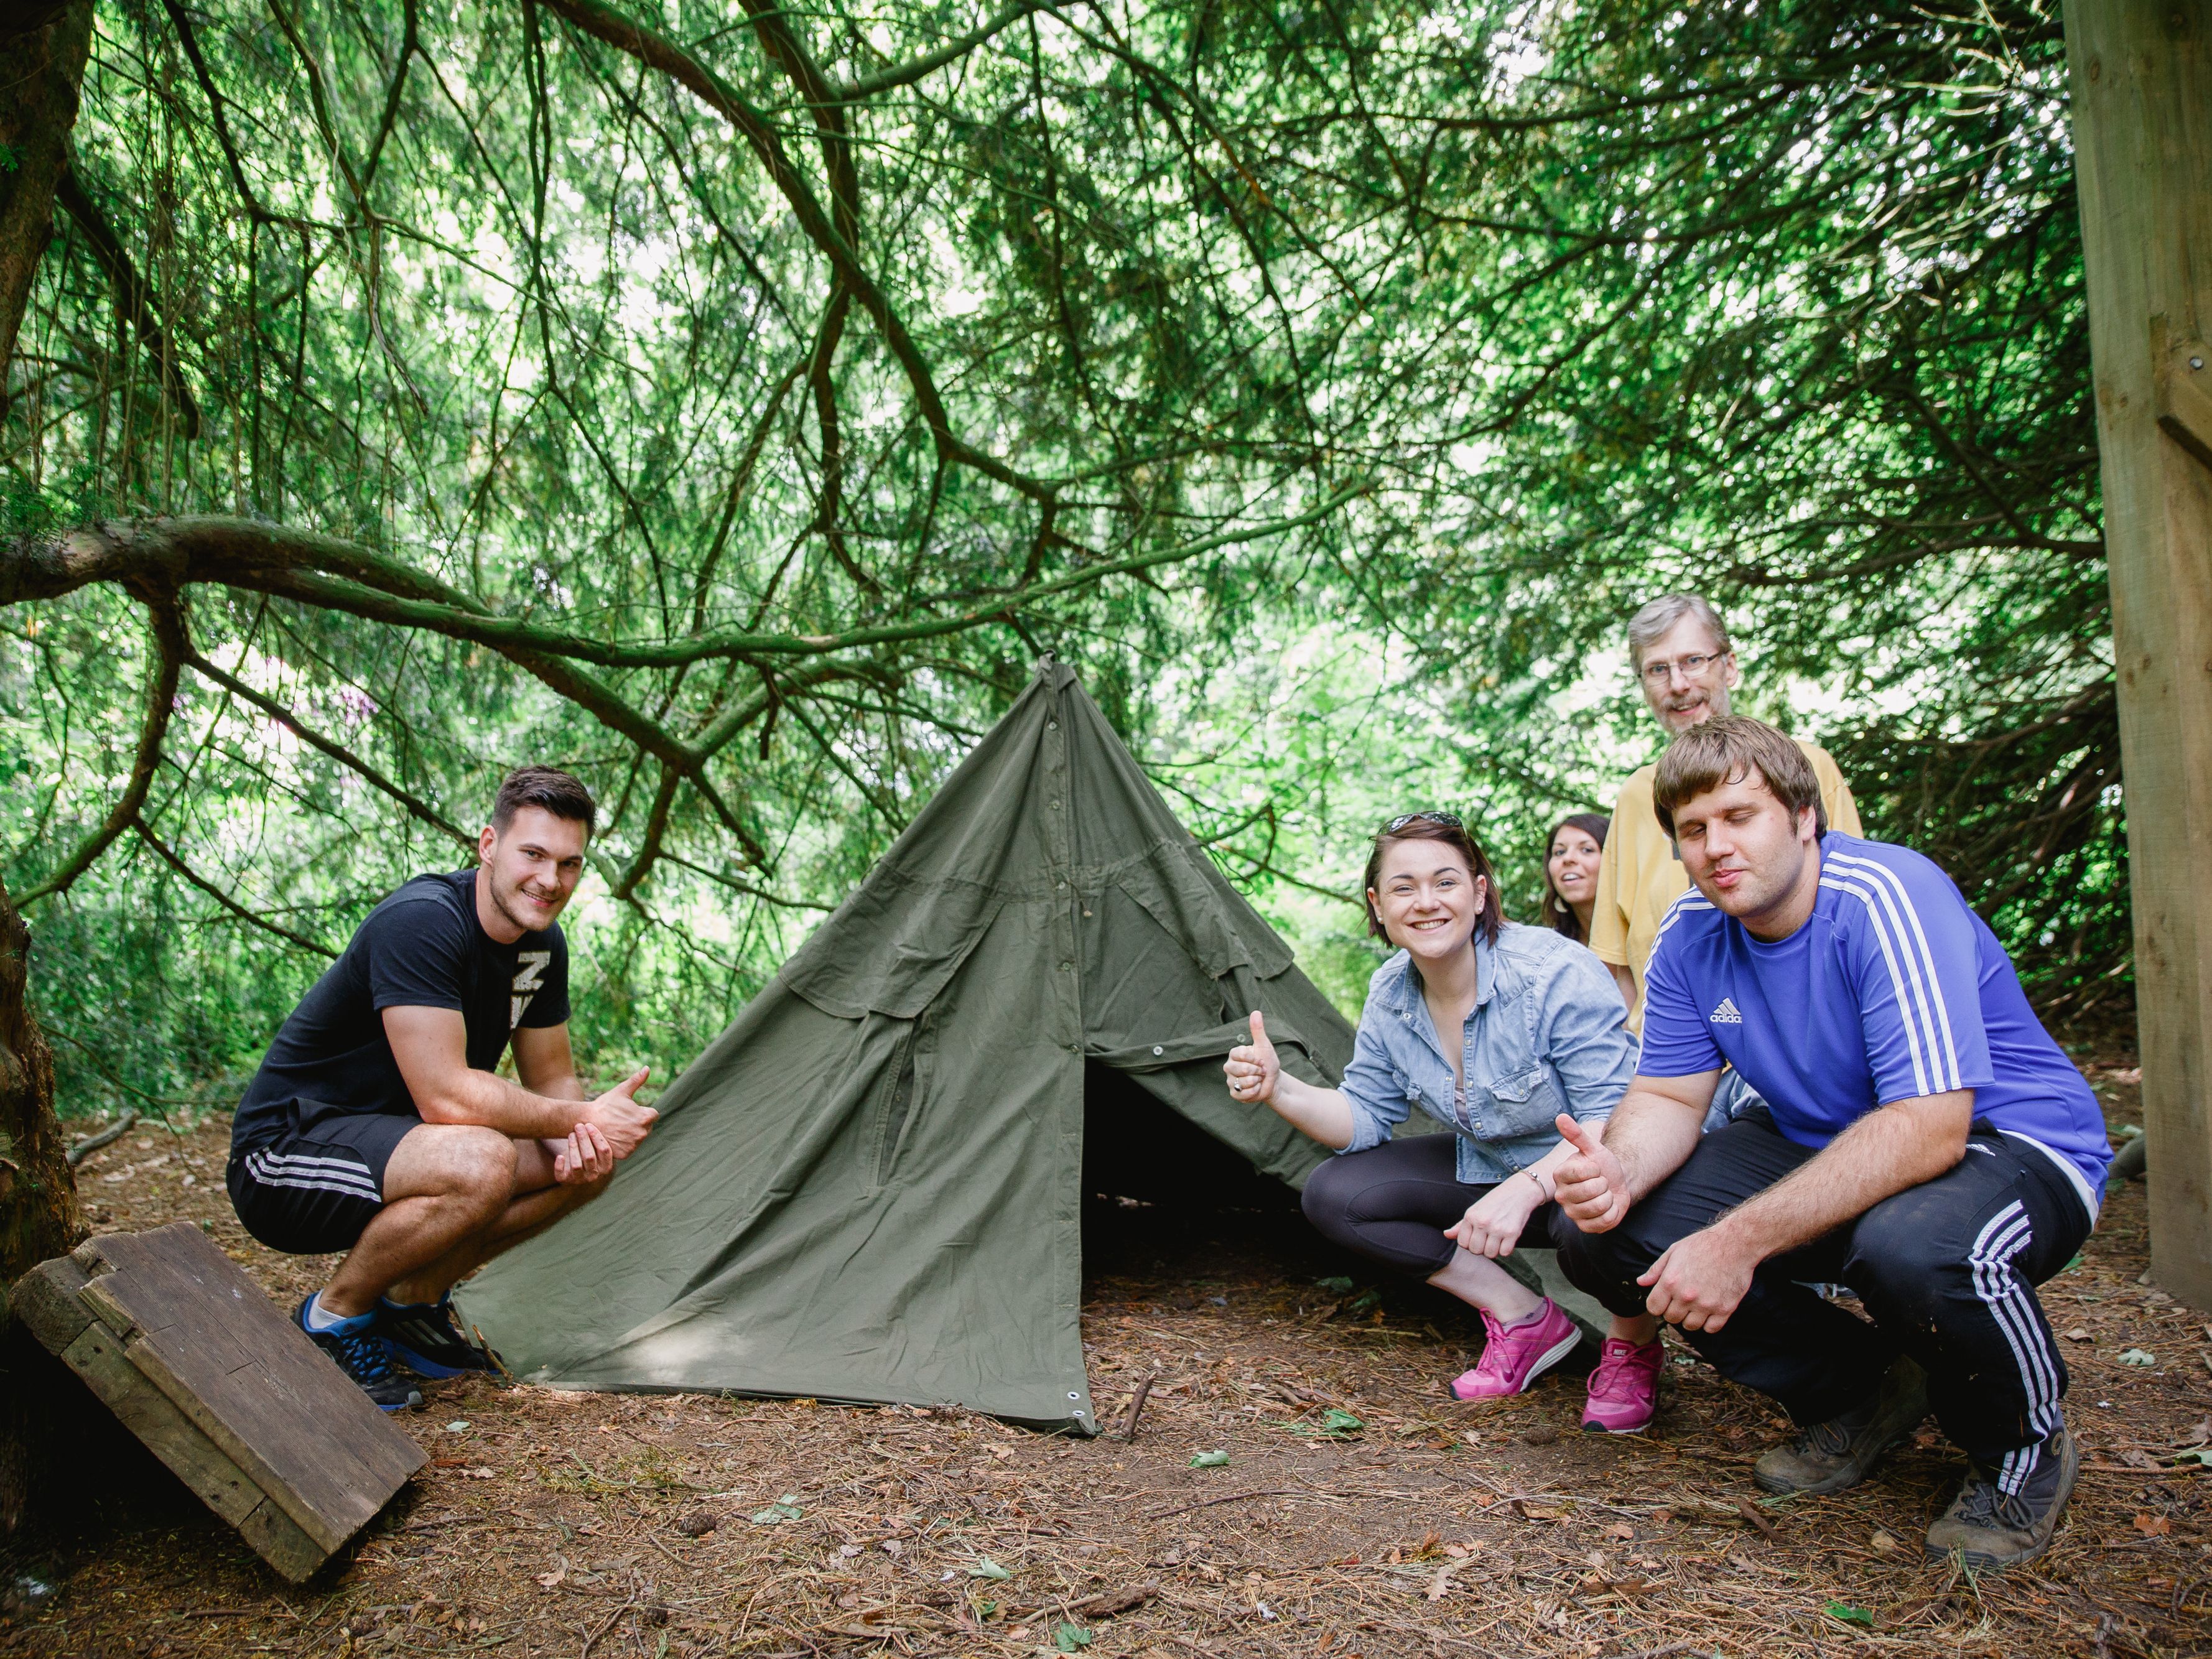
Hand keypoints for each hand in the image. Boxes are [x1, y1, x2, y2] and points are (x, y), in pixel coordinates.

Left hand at [550, 1119, 612, 1183]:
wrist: (573, 1159)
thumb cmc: (589, 1146)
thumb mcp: (598, 1141)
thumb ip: (607, 1131)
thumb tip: (624, 1103)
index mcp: (606, 1166)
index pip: (605, 1151)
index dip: (597, 1137)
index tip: (589, 1124)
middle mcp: (595, 1175)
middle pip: (590, 1157)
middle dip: (583, 1139)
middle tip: (578, 1126)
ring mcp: (580, 1179)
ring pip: (576, 1165)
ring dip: (573, 1147)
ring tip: (571, 1134)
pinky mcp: (566, 1180)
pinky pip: (562, 1175)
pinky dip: (560, 1166)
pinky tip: (560, 1155)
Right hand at [579, 1067, 656, 1157]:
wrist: (586, 1122)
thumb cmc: (604, 1105)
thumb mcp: (621, 1091)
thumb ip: (637, 1081)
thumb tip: (647, 1068)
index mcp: (645, 1117)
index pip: (652, 1115)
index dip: (641, 1112)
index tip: (628, 1112)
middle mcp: (643, 1133)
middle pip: (646, 1128)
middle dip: (637, 1124)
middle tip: (621, 1120)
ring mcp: (634, 1145)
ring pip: (638, 1138)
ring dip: (631, 1134)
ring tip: (616, 1129)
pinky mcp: (625, 1154)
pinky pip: (629, 1148)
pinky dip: (623, 1145)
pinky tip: (613, 1137)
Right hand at [1223, 1012, 1279, 1105]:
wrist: (1273, 1081)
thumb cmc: (1268, 1062)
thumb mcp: (1264, 1045)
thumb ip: (1258, 1030)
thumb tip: (1256, 1012)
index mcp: (1234, 1054)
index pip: (1241, 1054)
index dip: (1254, 1059)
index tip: (1260, 1060)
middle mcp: (1229, 1067)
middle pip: (1242, 1069)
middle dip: (1257, 1071)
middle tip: (1260, 1071)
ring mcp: (1230, 1081)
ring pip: (1243, 1082)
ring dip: (1256, 1081)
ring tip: (1258, 1079)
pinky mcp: (1234, 1093)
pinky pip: (1242, 1093)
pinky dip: (1254, 1091)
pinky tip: (1256, 1088)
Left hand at [1445, 1174, 1541, 1257]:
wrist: (1519, 1191)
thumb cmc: (1495, 1201)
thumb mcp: (1475, 1209)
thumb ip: (1461, 1225)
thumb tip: (1446, 1234)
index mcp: (1471, 1216)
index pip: (1462, 1243)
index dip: (1470, 1243)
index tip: (1477, 1237)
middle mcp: (1483, 1222)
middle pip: (1475, 1251)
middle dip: (1481, 1248)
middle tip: (1488, 1238)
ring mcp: (1498, 1228)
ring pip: (1490, 1254)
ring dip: (1494, 1250)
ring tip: (1497, 1239)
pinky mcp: (1512, 1233)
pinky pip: (1505, 1253)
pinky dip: (1506, 1249)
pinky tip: (1506, 1239)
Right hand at [1553, 1113, 1630, 1232]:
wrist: (1615, 1183)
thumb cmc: (1602, 1164)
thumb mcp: (1592, 1148)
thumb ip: (1576, 1134)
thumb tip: (1560, 1117)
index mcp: (1560, 1175)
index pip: (1582, 1173)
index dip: (1596, 1169)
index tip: (1595, 1168)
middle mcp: (1561, 1195)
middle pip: (1592, 1190)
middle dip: (1604, 1184)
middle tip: (1601, 1182)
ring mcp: (1572, 1212)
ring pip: (1598, 1206)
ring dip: (1609, 1198)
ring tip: (1604, 1194)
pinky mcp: (1584, 1226)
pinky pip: (1603, 1222)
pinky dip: (1612, 1213)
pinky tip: (1607, 1206)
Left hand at [1638, 1224, 1758, 1331]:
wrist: (1735, 1244)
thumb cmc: (1703, 1245)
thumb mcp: (1674, 1251)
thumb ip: (1656, 1270)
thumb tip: (1641, 1282)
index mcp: (1670, 1282)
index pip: (1653, 1308)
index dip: (1657, 1304)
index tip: (1664, 1299)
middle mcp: (1686, 1296)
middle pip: (1671, 1318)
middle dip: (1673, 1310)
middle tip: (1682, 1299)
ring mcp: (1706, 1305)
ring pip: (1690, 1326)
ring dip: (1690, 1318)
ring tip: (1696, 1304)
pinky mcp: (1725, 1309)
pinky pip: (1711, 1328)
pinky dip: (1709, 1323)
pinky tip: (1709, 1310)